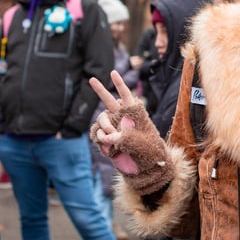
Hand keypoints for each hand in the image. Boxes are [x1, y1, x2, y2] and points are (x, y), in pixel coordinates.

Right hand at [89, 71, 174, 195]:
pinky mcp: (106, 138)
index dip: (119, 84)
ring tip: (111, 138)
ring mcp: (113, 127)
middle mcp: (122, 118)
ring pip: (101, 118)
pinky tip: (107, 146)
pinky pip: (97, 133)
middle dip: (99, 89)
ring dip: (104, 127)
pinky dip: (99, 138)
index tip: (113, 72)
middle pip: (109, 100)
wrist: (144, 167)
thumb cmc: (149, 153)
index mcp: (135, 114)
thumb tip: (108, 136)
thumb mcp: (140, 144)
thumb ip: (124, 138)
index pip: (126, 95)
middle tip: (91, 78)